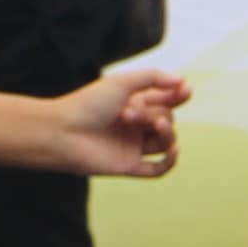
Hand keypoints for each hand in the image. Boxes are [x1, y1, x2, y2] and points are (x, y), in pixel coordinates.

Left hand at [41, 72, 187, 179]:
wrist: (62, 132)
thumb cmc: (88, 104)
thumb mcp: (122, 81)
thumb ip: (153, 77)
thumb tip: (183, 81)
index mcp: (133, 103)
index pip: (165, 100)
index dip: (178, 96)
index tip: (185, 90)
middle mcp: (134, 125)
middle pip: (166, 119)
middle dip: (157, 114)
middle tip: (130, 112)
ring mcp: (132, 146)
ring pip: (165, 142)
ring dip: (167, 133)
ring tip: (156, 125)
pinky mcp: (129, 166)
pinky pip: (158, 169)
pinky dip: (170, 161)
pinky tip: (174, 149)